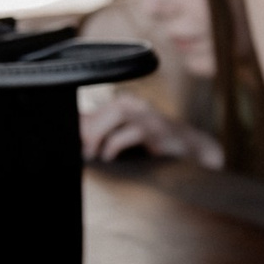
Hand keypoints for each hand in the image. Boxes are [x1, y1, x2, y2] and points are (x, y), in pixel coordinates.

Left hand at [79, 93, 222, 165]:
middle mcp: (138, 108)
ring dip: (98, 132)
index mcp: (126, 107)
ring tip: (92, 152)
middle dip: (87, 128)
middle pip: (105, 107)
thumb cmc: (157, 146)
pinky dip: (116, 143)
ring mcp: (151, 118)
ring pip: (118, 113)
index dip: (79, 123)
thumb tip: (76, 136)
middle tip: (80, 151)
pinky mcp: (161, 133)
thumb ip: (102, 134)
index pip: (95, 109)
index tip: (68, 142)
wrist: (195, 152)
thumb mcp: (127, 138)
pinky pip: (135, 131)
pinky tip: (109, 156)